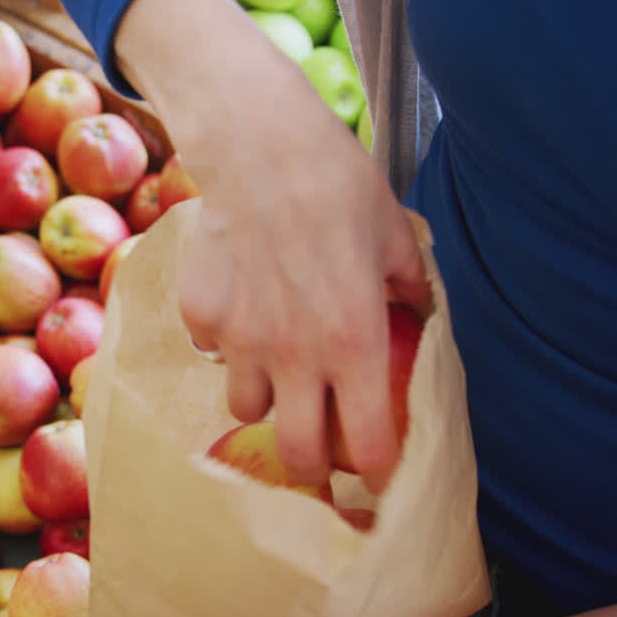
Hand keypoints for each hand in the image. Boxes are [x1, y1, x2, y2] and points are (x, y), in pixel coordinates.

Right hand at [115, 0, 430, 492]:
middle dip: (311, 461)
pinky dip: (225, 341)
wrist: (260, 147)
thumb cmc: (337, 184)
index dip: (377, 470)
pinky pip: (211, 351)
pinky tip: (240, 302)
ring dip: (265, 396)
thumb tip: (415, 309)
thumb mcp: (393, 235)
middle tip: (317, 441)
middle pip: (296, 455)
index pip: (367, 445)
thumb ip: (407, 286)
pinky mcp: (201, 316)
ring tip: (274, 360)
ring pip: (245, 407)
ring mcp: (240, 340)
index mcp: (354, 343)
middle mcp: (295, 356)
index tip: (378, 470)